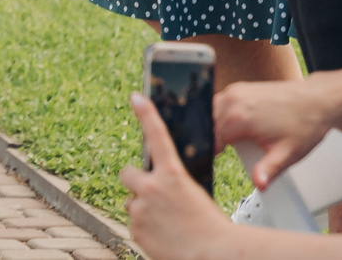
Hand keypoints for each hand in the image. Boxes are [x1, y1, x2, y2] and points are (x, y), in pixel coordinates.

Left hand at [122, 95, 234, 259]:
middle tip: (150, 194)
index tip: (136, 97)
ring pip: (132, 203)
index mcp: (173, 174)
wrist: (213, 254)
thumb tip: (163, 184)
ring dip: (143, 209)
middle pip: (128, 173)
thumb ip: (174, 184)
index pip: (157, 136)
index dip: (146, 114)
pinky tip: (163, 236)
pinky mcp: (135, 228)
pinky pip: (134, 225)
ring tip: (166, 223)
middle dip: (136, 182)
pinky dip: (145, 229)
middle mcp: (152, 187)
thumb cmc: (211, 228)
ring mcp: (141, 208)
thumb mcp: (196, 195)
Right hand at [212, 72, 331, 189]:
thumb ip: (268, 170)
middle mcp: (233, 100)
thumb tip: (259, 185)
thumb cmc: (305, 125)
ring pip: (212, 111)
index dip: (213, 153)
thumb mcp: (287, 154)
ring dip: (217, 125)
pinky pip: (221, 102)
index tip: (216, 162)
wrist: (318, 101)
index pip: (212, 139)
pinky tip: (236, 124)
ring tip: (231, 140)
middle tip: (225, 154)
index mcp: (239, 118)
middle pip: (210, 124)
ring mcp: (237, 91)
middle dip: (214, 139)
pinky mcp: (242, 87)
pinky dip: (223, 114)